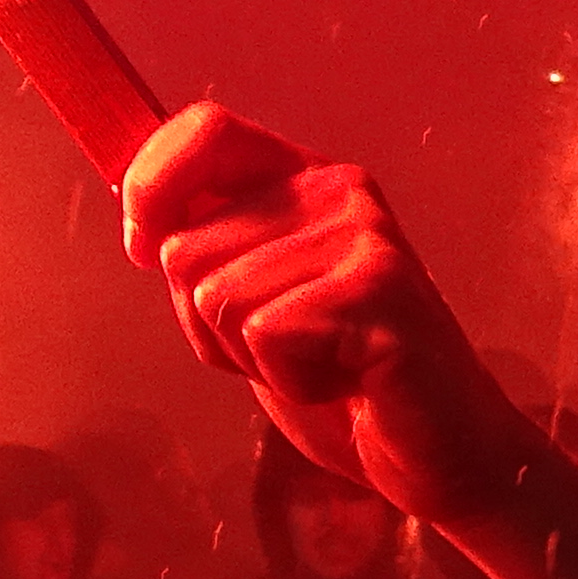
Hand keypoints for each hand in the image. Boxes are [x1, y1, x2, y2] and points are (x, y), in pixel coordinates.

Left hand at [121, 105, 541, 524]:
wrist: (438, 447)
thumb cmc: (338, 373)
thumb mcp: (250, 298)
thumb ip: (203, 250)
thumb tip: (139, 222)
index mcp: (302, 180)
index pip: (206, 130)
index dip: (150, 184)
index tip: (142, 244)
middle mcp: (337, 192)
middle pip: (183, 248)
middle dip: (206, 321)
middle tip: (285, 344)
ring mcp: (364, 237)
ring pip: (216, 297)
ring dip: (248, 356)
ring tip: (319, 362)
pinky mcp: (380, 291)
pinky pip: (266, 335)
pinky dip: (288, 380)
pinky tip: (344, 381)